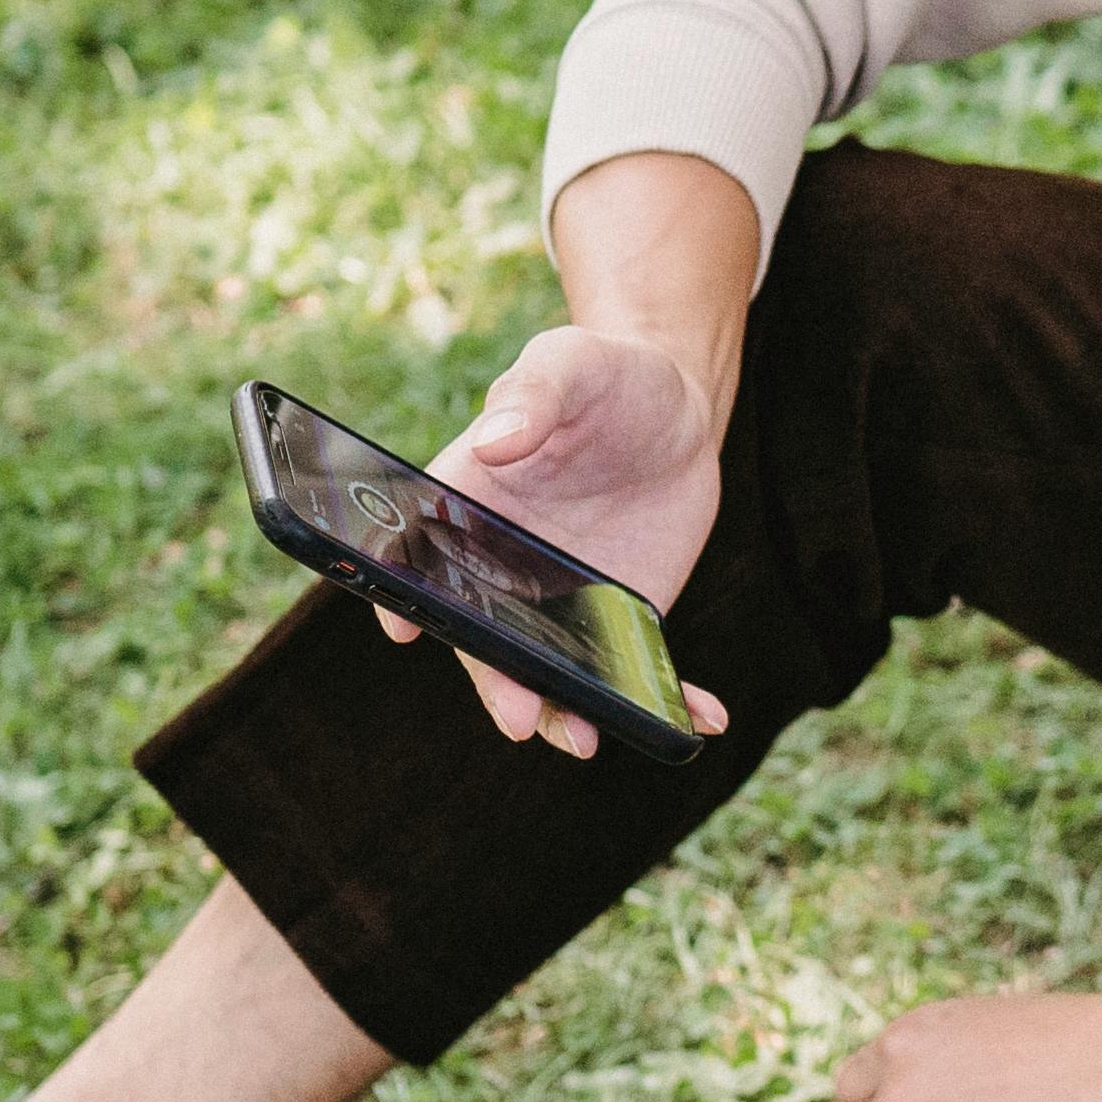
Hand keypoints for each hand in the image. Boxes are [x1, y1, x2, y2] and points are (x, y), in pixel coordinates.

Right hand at [379, 324, 734, 761]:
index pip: (417, 560)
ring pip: (553, 673)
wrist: (675, 404)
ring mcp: (560, 603)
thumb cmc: (603, 375)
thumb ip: (532, 396)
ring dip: (568, 713)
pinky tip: (698, 719)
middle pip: (485, 639)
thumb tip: (496, 442)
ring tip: (588, 738)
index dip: (403, 598)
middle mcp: (500, 570)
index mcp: (463, 509)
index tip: (404, 629)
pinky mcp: (619, 616)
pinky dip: (665, 700)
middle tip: (519, 715)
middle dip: (498, 682)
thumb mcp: (569, 364)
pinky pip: (634, 670)